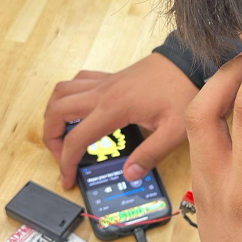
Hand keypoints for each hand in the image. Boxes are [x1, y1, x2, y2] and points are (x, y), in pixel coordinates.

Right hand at [43, 53, 196, 189]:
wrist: (190, 63)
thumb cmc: (184, 92)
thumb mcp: (175, 130)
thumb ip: (151, 154)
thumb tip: (129, 175)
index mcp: (114, 109)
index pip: (76, 139)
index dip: (66, 162)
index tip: (67, 179)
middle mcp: (103, 93)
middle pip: (56, 112)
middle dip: (50, 137)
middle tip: (61, 156)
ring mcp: (105, 83)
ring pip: (61, 92)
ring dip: (53, 113)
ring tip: (61, 133)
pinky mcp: (111, 77)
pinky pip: (78, 80)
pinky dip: (69, 94)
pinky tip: (79, 108)